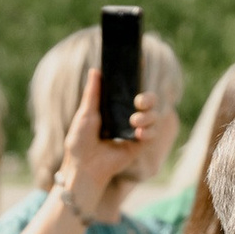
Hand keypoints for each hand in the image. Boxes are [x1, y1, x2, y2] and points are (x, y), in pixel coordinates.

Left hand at [57, 70, 159, 221]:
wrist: (83, 165)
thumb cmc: (80, 141)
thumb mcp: (85, 113)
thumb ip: (93, 93)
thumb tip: (95, 70)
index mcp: (115, 108)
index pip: (132, 91)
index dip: (139, 81)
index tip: (143, 68)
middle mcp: (128, 118)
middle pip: (150, 102)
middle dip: (149, 98)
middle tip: (139, 101)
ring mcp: (134, 132)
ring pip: (154, 117)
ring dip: (148, 116)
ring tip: (134, 120)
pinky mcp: (138, 146)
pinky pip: (152, 135)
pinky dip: (148, 132)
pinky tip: (138, 132)